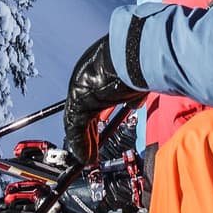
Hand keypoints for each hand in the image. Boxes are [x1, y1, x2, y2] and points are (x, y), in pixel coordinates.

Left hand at [62, 34, 143, 160]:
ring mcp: (79, 90)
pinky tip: (85, 156)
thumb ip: (132, 92)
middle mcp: (85, 79)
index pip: (94, 98)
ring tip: (88, 157)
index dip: (98, 116)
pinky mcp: (78, 102)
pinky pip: (75, 128)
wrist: (131, 55)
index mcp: (98, 71)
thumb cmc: (137, 62)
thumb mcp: (136, 79)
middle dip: (89, 131)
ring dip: (84, 141)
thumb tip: (134, 101)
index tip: (101, 126)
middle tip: (92, 147)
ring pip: (77, 121)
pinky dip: (80, 144)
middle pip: (84, 111)